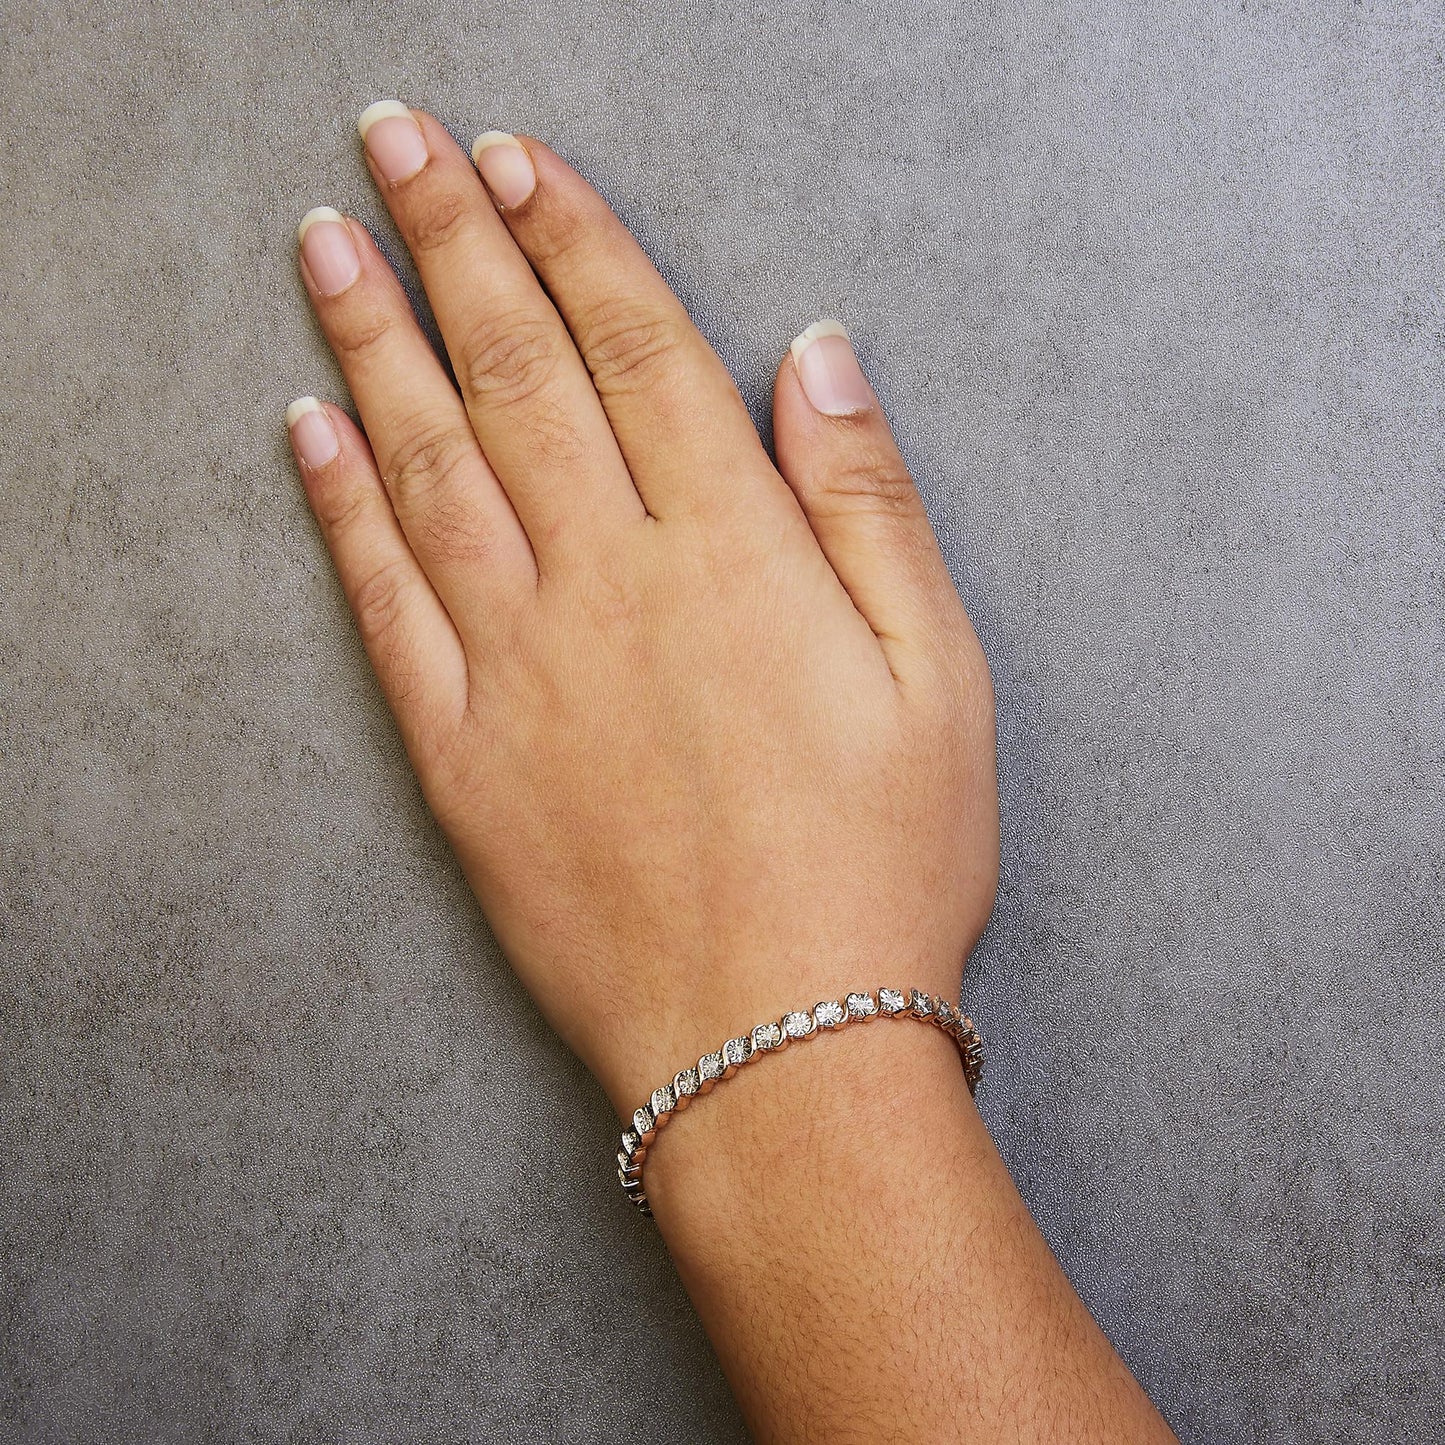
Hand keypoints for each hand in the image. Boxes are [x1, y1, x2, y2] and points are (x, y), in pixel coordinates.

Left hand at [287, 102, 997, 1117]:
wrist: (780, 1046)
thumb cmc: (883, 864)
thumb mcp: (940, 675)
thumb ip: (866, 502)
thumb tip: (816, 357)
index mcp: (731, 554)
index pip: (634, 351)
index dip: (571, 241)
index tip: (515, 161)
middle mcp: (609, 585)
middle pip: (514, 376)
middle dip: (449, 241)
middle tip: (392, 141)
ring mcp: (522, 668)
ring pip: (428, 466)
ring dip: (371, 340)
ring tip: (326, 244)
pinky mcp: (464, 757)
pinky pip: (385, 605)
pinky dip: (340, 508)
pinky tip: (306, 429)